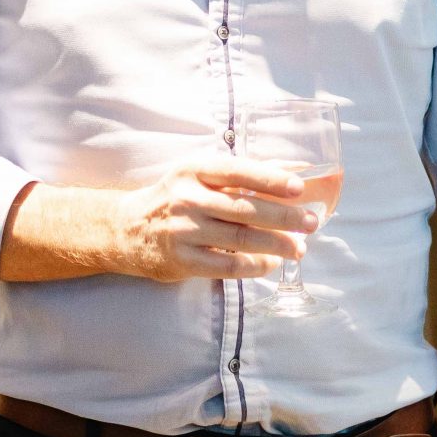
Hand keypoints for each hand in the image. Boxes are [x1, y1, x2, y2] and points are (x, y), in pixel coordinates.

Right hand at [0, 158, 320, 283]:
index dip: (270, 178)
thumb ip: (234, 176)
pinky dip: (254, 266)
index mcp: (193, 170)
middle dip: (284, 216)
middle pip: (245, 208)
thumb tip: (289, 176)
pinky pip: (227, 266)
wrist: (125, 229)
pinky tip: (272, 264)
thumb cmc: (172, 199)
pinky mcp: (182, 260)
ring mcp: (184, 231)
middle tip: (311, 222)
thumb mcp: (194, 176)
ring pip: (240, 239)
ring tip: (300, 247)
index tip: (299, 186)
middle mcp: (187, 198)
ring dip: (276, 244)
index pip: (238, 171)